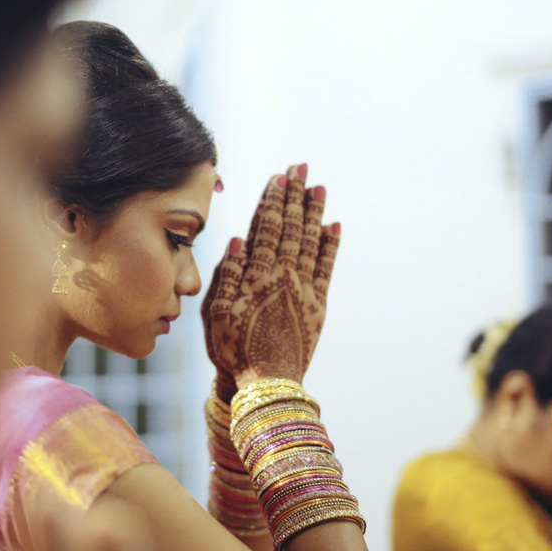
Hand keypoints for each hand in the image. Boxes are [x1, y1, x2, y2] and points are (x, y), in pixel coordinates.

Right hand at [207, 163, 339, 389]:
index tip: (278, 177)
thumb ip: (228, 275)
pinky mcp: (318, 305)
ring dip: (314, 212)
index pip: (265, 229)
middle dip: (294, 196)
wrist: (267, 382)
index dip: (272, 201)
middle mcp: (283, 276)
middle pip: (289, 227)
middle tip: (300, 168)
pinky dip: (330, 245)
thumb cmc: (233, 350)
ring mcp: (304, 289)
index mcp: (257, 276)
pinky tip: (334, 226)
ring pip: (310, 241)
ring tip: (318, 188)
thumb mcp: (217, 312)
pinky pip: (327, 268)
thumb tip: (239, 240)